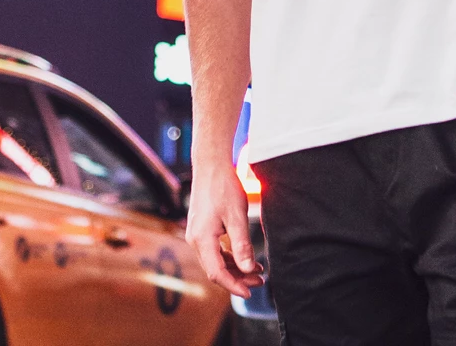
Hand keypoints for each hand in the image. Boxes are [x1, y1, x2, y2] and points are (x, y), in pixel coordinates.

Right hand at [185, 165, 264, 297]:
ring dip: (235, 267)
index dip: (233, 285)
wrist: (211, 165)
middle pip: (215, 269)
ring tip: (257, 270)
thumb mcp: (237, 216)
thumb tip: (248, 269)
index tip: (250, 292)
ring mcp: (197, 234)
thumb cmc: (224, 187)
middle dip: (238, 278)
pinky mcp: (202, 228)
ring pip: (215, 260)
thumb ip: (242, 244)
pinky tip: (245, 256)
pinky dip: (229, 256)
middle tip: (260, 280)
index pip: (216, 273)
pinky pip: (215, 250)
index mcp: (202, 239)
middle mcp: (195, 240)